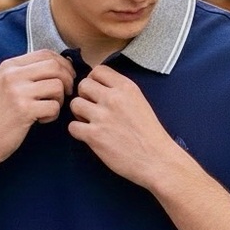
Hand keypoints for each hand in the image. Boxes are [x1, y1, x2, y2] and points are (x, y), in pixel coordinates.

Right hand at [0, 50, 73, 166]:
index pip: (46, 53)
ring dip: (60, 99)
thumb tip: (60, 66)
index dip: (63, 64)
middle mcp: (12, 75)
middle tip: (65, 94)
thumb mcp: (6, 86)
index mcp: (9, 66)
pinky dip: (53, 115)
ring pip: (57, 85)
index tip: (67, 78)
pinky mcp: (24, 110)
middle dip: (67, 80)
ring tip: (48, 109)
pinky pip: (53, 106)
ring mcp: (17, 92)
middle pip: (55, 66)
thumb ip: (27, 74)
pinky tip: (41, 120)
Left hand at [68, 64, 178, 187]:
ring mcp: (103, 117)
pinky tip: (89, 136)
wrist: (157, 160)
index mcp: (127, 87)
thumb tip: (100, 90)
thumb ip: (121, 93)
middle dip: (84, 96)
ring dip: (79, 114)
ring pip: (74, 104)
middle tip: (92, 109)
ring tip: (90, 123)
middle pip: (83, 85)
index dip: (94, 81)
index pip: (98, 70)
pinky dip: (77, 132)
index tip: (97, 92)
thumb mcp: (140, 102)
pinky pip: (72, 127)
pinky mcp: (94, 136)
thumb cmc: (150, 135)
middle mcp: (113, 98)